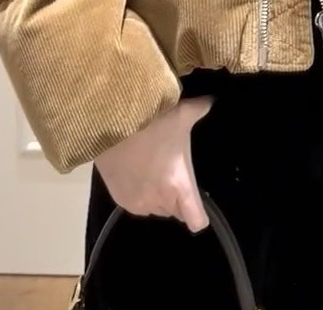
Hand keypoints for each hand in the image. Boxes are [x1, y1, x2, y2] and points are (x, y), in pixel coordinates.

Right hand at [95, 96, 212, 231]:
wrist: (111, 122)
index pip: (196, 220)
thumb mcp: (181, 114)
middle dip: (176, 197)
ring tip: (153, 170)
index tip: (197, 203)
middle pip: (175, 212)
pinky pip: (137, 205)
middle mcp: (159, 200)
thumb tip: (211, 102)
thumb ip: (200, 110)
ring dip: (157, 197)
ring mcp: (137, 202)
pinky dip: (139, 194)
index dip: (200, 214)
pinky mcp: (119, 199)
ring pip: (155, 208)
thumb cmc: (152, 121)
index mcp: (178, 185)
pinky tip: (136, 172)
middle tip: (172, 172)